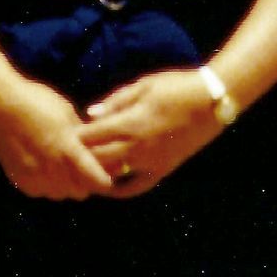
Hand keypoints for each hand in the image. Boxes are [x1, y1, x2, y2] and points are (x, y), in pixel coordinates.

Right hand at [0, 76, 114, 200]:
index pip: (98, 180)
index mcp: (68, 149)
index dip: (106, 179)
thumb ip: (82, 135)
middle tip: (84, 166)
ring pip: (61, 194)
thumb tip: (96, 149)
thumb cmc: (35, 100)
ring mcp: (34, 177)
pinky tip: (43, 165)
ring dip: (66, 185)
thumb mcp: (66, 112)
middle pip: (81, 192)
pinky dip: (46, 184)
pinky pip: (42, 191)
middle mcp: (52, 168)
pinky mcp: (19, 180)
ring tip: (62, 164)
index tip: (108, 172)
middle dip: (87, 182)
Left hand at [80, 69, 223, 198]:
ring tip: (84, 167)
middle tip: (69, 153)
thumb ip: (115, 102)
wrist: (211, 103)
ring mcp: (150, 162)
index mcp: (131, 123)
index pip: (92, 136)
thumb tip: (90, 114)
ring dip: (97, 171)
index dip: (76, 136)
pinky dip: (121, 189)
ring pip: (113, 174)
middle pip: (98, 159)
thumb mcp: (143, 86)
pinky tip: (109, 186)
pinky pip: (136, 186)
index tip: (65, 133)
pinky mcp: (163, 170)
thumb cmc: (175, 87)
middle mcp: (138, 147)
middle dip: (82, 156)